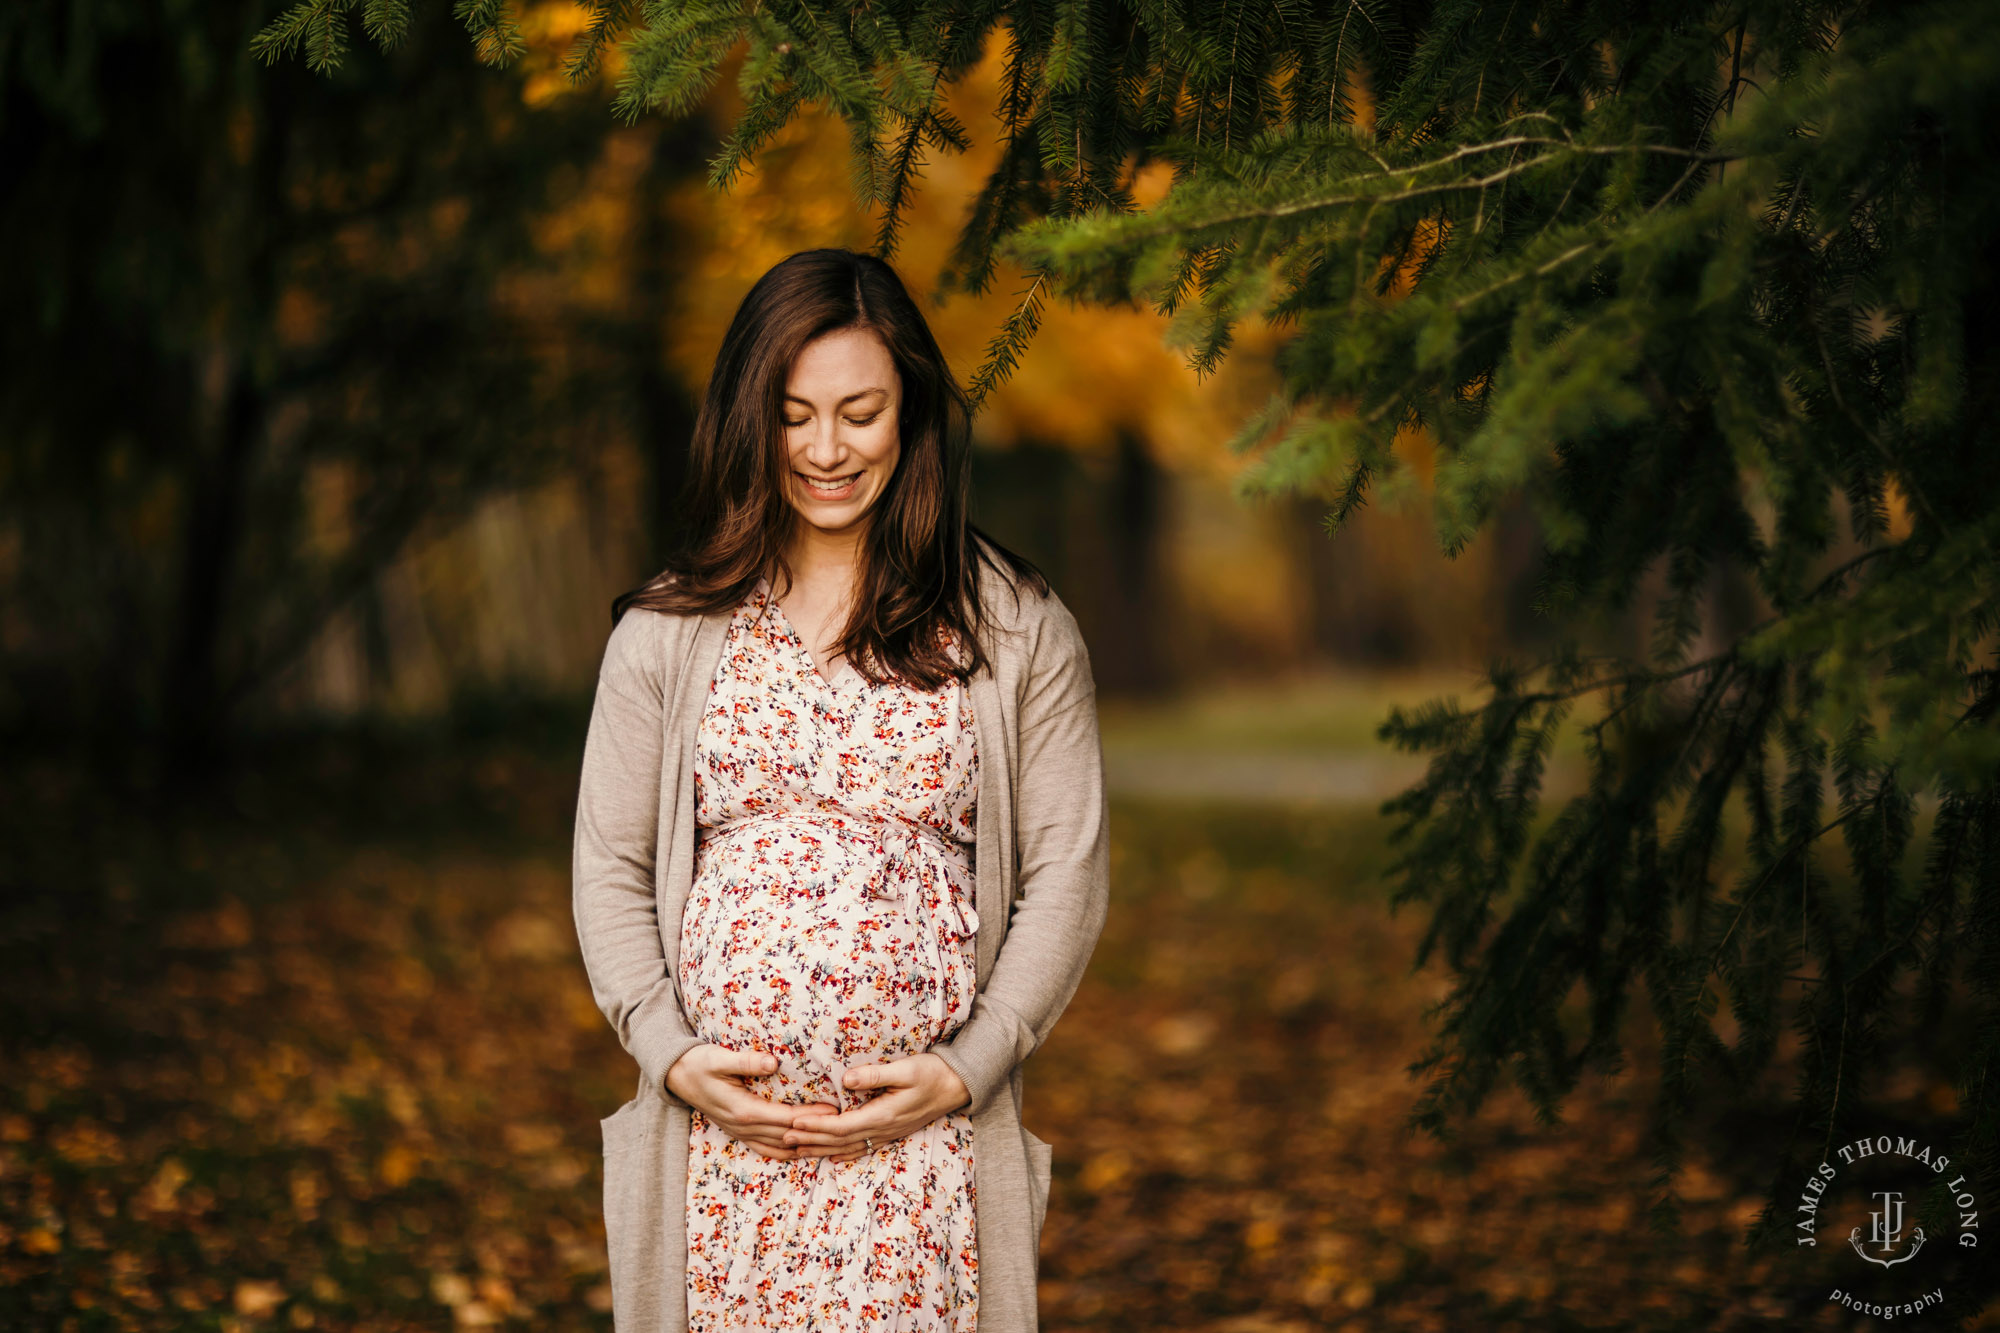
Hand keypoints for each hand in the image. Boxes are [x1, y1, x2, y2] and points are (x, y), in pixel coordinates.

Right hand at [664, 1044, 837, 1161]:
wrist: (677, 1076)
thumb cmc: (699, 1063)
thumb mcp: (719, 1058)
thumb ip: (746, 1061)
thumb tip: (773, 1062)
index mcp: (743, 1110)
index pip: (786, 1118)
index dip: (811, 1116)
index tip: (834, 1110)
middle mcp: (744, 1126)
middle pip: (788, 1135)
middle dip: (815, 1132)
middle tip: (841, 1125)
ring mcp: (740, 1132)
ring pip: (779, 1147)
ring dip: (803, 1146)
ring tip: (827, 1141)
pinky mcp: (738, 1131)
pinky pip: (766, 1148)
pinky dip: (786, 1151)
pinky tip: (801, 1149)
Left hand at [781, 1053, 971, 1160]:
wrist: (957, 1086)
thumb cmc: (932, 1072)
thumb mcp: (906, 1068)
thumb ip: (875, 1074)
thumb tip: (845, 1079)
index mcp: (883, 1114)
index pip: (841, 1125)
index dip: (816, 1125)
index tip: (793, 1122)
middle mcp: (883, 1129)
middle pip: (839, 1141)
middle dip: (810, 1140)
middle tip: (782, 1138)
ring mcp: (887, 1134)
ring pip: (848, 1148)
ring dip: (821, 1149)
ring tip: (797, 1150)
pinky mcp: (891, 1132)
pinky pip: (861, 1148)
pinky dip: (843, 1153)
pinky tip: (831, 1156)